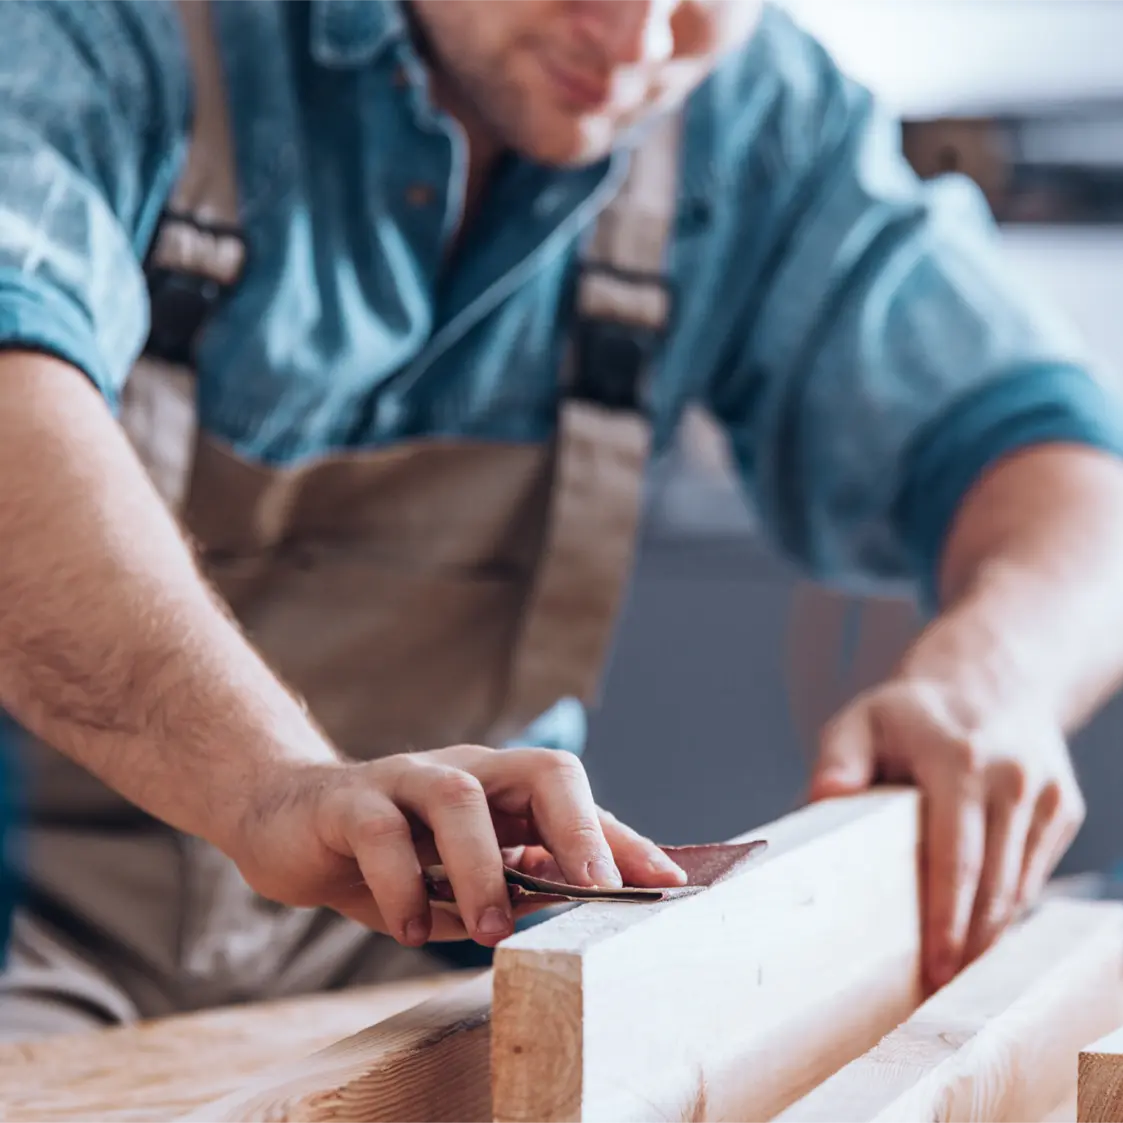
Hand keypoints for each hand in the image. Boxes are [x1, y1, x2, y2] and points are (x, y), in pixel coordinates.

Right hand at [229, 745, 687, 947]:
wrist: (286, 819)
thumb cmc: (390, 853)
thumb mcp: (459, 875)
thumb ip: (516, 884)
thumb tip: (586, 905)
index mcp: (500, 790)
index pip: (576, 801)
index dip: (622, 839)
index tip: (668, 881)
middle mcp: (464, 773)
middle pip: (540, 769)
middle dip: (576, 829)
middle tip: (594, 892)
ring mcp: (405, 780)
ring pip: (460, 801)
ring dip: (484, 870)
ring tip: (489, 930)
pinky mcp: (348, 801)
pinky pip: (381, 833)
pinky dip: (402, 884)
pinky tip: (408, 928)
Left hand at [807, 678, 1084, 992]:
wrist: (991, 680)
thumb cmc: (912, 712)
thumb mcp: (862, 720)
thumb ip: (839, 759)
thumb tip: (821, 799)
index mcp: (960, 758)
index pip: (956, 855)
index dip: (946, 918)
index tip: (933, 965)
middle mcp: (1013, 778)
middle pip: (993, 884)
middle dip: (967, 944)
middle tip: (937, 990)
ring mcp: (1046, 795)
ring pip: (1019, 887)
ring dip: (988, 935)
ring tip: (953, 975)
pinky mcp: (1063, 809)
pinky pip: (1033, 874)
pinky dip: (1007, 906)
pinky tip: (978, 932)